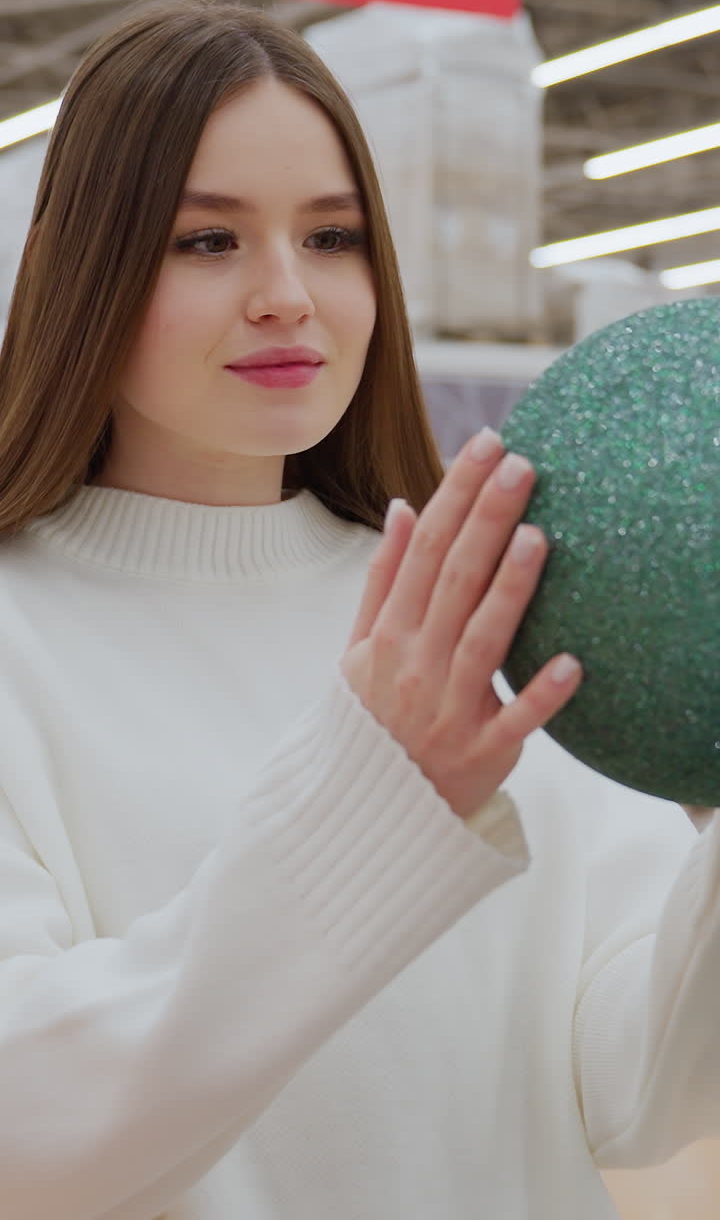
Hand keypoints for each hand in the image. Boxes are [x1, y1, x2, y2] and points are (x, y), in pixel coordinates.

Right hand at [341, 428, 581, 821]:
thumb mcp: (358, 646)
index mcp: (387, 633)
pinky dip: (541, 694)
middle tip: (521, 466)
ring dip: (510, 589)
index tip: (484, 446)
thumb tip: (403, 508)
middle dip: (486, 519)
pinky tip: (572, 663)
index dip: (455, 495)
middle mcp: (416, 663)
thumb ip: (382, 579)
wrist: (368, 807)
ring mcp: (448, 709)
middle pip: (454, 580)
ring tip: (537, 536)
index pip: (423, 549)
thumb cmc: (370, 716)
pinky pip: (515, 721)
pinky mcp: (482, 751)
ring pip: (483, 640)